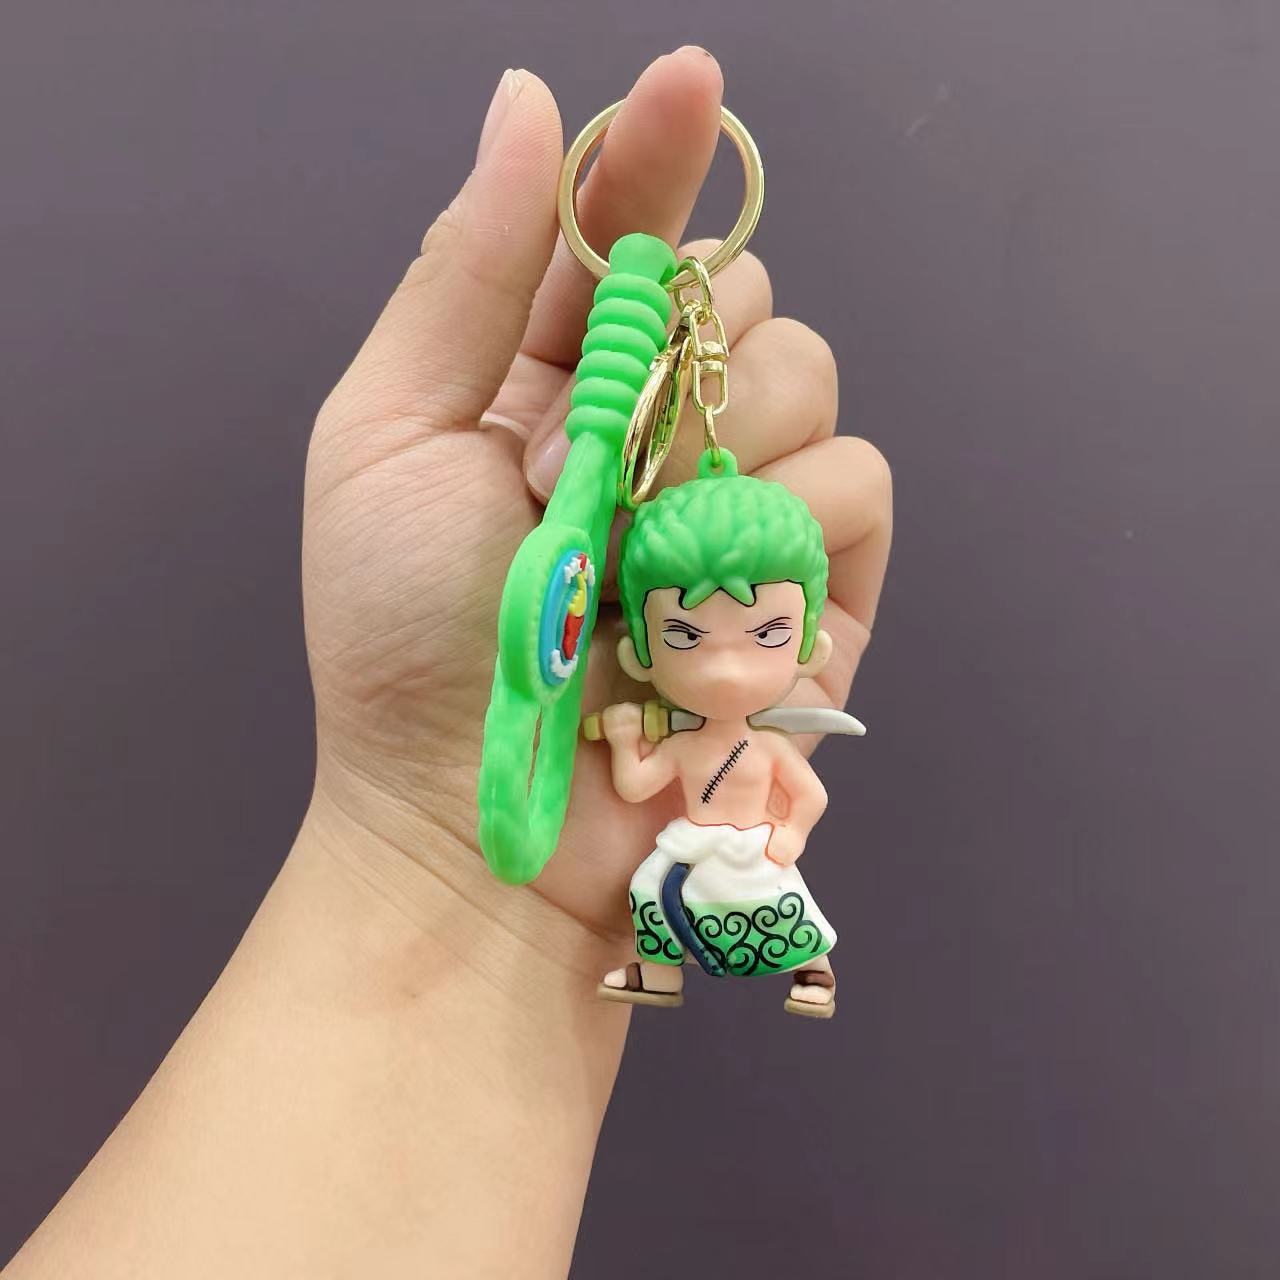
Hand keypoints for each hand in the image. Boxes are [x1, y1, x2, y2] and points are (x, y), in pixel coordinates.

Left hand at [300, 48, 891, 946]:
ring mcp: (745, 505)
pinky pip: (862, 489)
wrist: (478, 823)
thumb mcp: (388, 437)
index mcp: (553, 377)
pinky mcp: (815, 588)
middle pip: (749, 291)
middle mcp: (661, 428)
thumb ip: (472, 272)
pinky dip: (794, 533)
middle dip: (688, 350)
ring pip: (817, 382)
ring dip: (730, 457)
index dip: (663, 151)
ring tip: (643, 564)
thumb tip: (532, 104)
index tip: (692, 80)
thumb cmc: (405, 645)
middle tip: (597, 458)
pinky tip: (712, 603)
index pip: (635, 227)